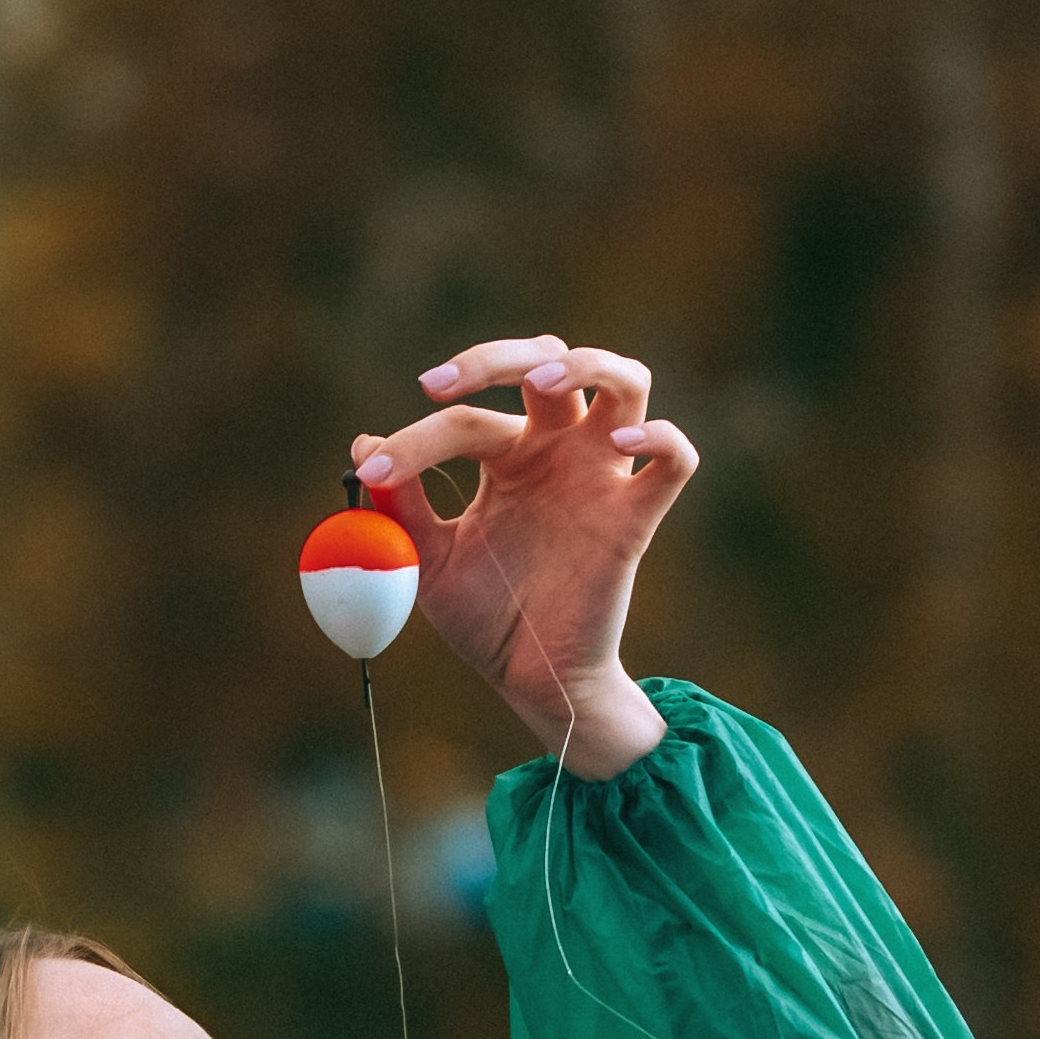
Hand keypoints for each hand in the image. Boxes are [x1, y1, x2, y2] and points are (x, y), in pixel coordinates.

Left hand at [351, 334, 698, 779]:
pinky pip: (675, 463)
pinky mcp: (634, 520)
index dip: (419, 437)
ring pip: (628, 382)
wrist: (527, 682)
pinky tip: (622, 447)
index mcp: (509, 457)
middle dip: (498, 357)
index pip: (469, 415)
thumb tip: (364, 446)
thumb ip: (401, 506)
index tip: (380, 470)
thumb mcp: (428, 562)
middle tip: (443, 388)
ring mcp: (601, 480)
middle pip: (552, 360)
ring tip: (540, 384)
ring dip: (590, 364)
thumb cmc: (483, 620)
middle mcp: (559, 454)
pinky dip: (661, 441)